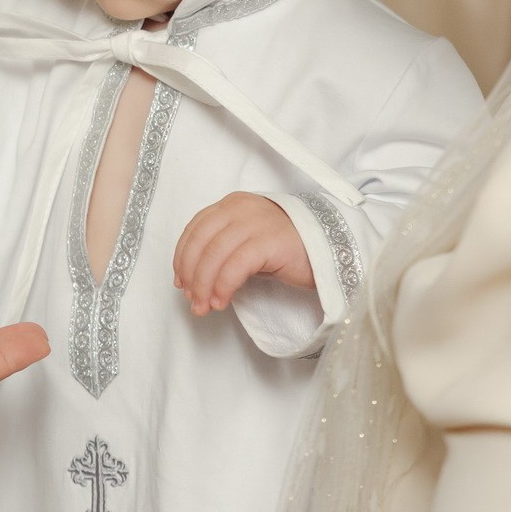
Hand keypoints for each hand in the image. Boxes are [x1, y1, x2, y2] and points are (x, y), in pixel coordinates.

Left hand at [173, 192, 314, 314]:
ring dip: (204, 286)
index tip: (181, 283)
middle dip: (191, 276)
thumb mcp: (248, 243)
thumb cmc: (287, 250)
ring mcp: (255, 222)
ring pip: (214, 255)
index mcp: (231, 204)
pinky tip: (222, 301)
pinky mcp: (269, 241)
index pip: (195, 229)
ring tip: (205, 307)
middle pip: (200, 243)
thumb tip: (192, 280)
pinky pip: (235, 266)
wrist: (330, 250)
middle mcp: (240, 208)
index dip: (182, 258)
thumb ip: (222, 250)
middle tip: (193, 301)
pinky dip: (223, 286)